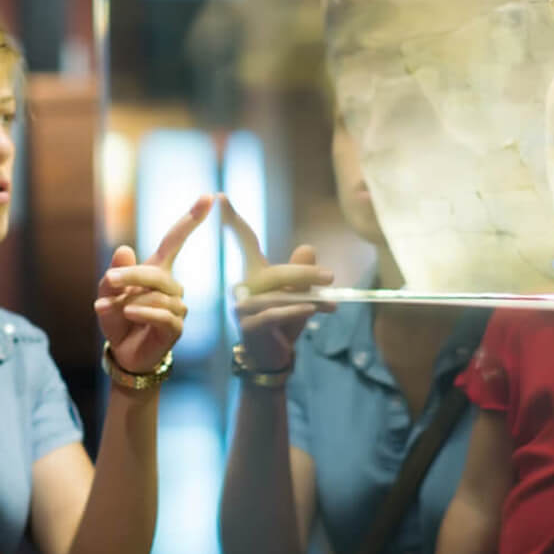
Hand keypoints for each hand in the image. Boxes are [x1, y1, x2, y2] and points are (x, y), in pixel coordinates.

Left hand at [98, 194, 214, 375]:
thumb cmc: (117, 319)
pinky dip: (144, 312)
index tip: (209, 196)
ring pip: (157, 296)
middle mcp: (172, 286)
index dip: (192, 218)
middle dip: (132, 275)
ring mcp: (177, 306)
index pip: (176, 240)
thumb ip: (114, 273)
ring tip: (114, 310)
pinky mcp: (176, 327)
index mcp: (157, 270)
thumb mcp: (107, 294)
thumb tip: (124, 249)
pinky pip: (163, 315)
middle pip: (157, 272)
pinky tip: (130, 313)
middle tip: (110, 280)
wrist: (123, 353)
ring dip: (130, 301)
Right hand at [220, 196, 334, 371]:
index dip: (232, 219)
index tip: (221, 196)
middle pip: (275, 271)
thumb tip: (308, 247)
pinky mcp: (248, 325)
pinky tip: (312, 311)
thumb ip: (302, 271)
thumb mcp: (299, 294)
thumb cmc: (284, 323)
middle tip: (331, 277)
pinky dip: (296, 312)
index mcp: (253, 273)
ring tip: (332, 304)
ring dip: (308, 298)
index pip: (245, 242)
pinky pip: (275, 313)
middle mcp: (243, 286)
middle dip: (305, 273)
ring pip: (278, 294)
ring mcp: (242, 306)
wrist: (273, 357)